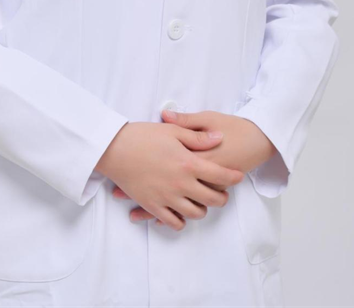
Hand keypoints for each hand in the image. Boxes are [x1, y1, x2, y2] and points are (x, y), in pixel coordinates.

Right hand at [113, 108, 275, 224]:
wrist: (115, 148)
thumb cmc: (143, 136)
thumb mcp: (173, 131)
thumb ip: (198, 137)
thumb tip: (219, 138)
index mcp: (188, 163)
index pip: (220, 176)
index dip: (233, 177)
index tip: (239, 176)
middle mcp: (181, 184)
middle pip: (212, 199)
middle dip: (222, 197)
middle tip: (222, 192)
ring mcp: (167, 197)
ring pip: (195, 213)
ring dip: (203, 209)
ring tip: (201, 201)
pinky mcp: (153, 206)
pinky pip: (173, 222)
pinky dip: (181, 221)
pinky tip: (181, 212)